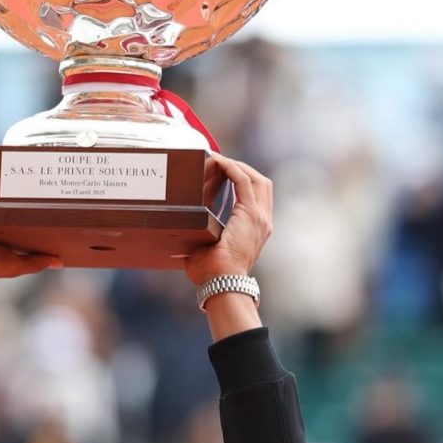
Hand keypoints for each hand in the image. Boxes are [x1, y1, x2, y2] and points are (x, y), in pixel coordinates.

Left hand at [184, 154, 272, 286]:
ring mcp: (259, 217)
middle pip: (262, 183)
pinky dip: (232, 169)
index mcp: (257, 229)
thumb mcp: (209, 248)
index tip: (225, 172)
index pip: (257, 196)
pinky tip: (218, 162)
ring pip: (256, 179)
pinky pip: (243, 182)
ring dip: (238, 166)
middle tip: (222, 163)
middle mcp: (263, 221)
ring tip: (219, 159)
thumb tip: (180, 229)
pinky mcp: (250, 214)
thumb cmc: (212, 273)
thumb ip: (202, 235)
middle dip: (243, 169)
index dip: (243, 180)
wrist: (222, 283)